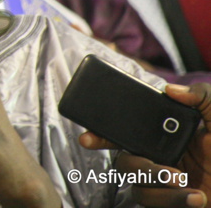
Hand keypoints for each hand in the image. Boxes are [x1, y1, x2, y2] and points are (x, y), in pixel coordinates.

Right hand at [80, 83, 210, 206]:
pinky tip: (196, 197)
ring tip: (184, 181)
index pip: (128, 131)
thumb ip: (202, 96)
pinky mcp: (172, 203)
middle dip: (123, 159)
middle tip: (134, 160)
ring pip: (136, 185)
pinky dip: (173, 200)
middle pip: (123, 159)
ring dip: (156, 183)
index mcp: (168, 136)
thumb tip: (171, 90)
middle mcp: (162, 159)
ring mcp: (166, 185)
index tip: (88, 136)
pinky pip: (153, 202)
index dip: (103, 133)